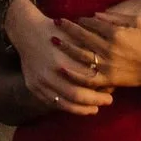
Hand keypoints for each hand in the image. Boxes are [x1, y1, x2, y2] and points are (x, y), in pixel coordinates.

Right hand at [1, 0, 111, 115]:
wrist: (28, 31)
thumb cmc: (57, 31)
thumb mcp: (77, 38)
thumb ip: (91, 53)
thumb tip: (110, 70)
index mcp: (64, 60)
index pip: (86, 83)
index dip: (100, 91)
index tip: (112, 93)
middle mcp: (51, 73)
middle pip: (76, 96)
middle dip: (93, 102)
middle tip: (107, 102)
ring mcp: (40, 81)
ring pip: (62, 103)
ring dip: (80, 109)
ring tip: (93, 109)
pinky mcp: (32, 86)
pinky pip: (50, 102)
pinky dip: (64, 106)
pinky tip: (75, 107)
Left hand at [55, 13, 140, 90]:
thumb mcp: (136, 22)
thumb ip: (116, 17)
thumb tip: (95, 14)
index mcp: (115, 33)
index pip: (92, 23)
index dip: (81, 20)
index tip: (73, 19)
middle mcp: (108, 48)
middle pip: (83, 36)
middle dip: (68, 28)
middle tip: (55, 22)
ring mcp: (106, 65)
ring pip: (80, 55)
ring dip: (65, 47)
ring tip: (53, 40)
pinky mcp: (106, 79)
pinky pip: (86, 77)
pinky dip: (73, 73)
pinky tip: (62, 68)